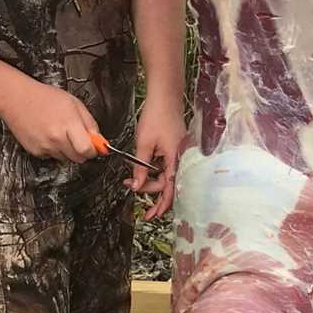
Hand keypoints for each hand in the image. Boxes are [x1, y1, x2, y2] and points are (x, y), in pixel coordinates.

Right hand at [0, 80, 99, 162]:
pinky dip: (53, 150)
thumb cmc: (45, 98)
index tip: (94, 147)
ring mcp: (44, 146)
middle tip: (77, 138)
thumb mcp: (75, 104)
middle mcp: (56, 138)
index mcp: (69, 124)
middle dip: (82, 151)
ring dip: (67, 150)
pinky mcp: (35, 151)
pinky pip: (52, 157)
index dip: (93, 150)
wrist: (18, 99)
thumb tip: (100, 142)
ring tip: (60, 133)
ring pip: (65, 159)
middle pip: (78, 158)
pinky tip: (48, 135)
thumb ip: (90, 124)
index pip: (87, 150)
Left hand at [131, 94, 185, 220]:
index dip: (161, 205)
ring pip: (165, 176)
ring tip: (132, 177)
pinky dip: (154, 170)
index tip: (150, 215)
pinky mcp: (175, 150)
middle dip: (149, 189)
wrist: (164, 97)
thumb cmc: (156, 117)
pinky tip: (143, 168)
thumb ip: (140, 168)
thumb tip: (136, 187)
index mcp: (176, 159)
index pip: (170, 190)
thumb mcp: (143, 144)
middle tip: (131, 188)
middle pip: (167, 184)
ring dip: (150, 179)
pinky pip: (166, 166)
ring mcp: (179, 154)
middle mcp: (181, 159)